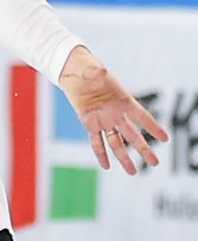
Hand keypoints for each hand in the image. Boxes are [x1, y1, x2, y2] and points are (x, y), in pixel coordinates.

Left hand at [59, 46, 168, 174]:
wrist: (74, 73)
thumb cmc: (88, 68)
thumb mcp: (92, 68)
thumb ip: (96, 72)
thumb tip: (101, 70)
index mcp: (123, 100)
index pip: (142, 116)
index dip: (153, 127)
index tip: (165, 138)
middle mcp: (116, 113)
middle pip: (133, 134)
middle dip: (144, 149)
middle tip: (155, 163)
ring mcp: (104, 120)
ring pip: (116, 142)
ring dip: (123, 157)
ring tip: (132, 172)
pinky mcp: (90, 123)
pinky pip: (96, 141)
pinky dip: (100, 153)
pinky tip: (105, 166)